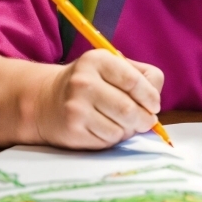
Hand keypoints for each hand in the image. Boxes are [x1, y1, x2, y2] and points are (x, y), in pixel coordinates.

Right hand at [36, 50, 163, 149]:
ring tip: (121, 122)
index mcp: (97, 60)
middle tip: (145, 120)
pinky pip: (108, 140)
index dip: (150, 97)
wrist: (46, 100)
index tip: (154, 105)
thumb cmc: (90, 83)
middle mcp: (83, 82)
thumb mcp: (112, 67)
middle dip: (144, 119)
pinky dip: (114, 137)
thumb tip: (155, 102)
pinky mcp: (73, 130)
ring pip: (121, 128)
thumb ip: (141, 76)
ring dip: (128, 130)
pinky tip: (104, 128)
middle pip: (129, 109)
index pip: (134, 81)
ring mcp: (76, 107)